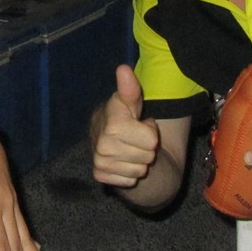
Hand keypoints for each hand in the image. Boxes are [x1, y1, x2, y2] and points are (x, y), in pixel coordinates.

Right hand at [91, 65, 159, 187]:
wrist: (106, 137)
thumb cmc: (124, 116)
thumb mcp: (131, 101)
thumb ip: (130, 89)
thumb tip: (124, 68)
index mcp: (112, 124)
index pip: (152, 140)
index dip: (150, 131)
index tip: (139, 122)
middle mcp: (102, 144)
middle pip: (148, 156)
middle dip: (145, 147)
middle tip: (134, 138)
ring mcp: (100, 162)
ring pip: (139, 171)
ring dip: (138, 161)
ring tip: (128, 148)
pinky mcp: (99, 176)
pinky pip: (129, 181)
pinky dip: (129, 173)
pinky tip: (122, 161)